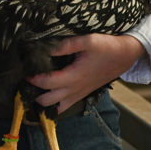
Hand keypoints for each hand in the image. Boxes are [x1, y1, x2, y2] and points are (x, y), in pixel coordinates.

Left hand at [27, 34, 146, 112]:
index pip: (47, 83)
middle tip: (26, 82)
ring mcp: (80, 94)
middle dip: (34, 94)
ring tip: (35, 90)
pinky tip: (49, 93)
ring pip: (56, 108)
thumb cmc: (107, 47)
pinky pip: (66, 105)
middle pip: (47, 101)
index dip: (33, 79)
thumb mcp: (87, 41)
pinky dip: (55, 104)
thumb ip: (65, 45)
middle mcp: (75, 89)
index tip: (25, 72)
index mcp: (74, 77)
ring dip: (44, 102)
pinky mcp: (83, 94)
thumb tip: (45, 48)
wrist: (125, 55)